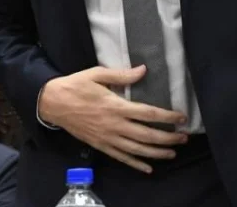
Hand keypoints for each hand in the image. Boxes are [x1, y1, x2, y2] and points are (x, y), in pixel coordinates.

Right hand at [38, 65, 188, 173]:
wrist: (52, 103)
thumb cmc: (76, 86)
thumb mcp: (97, 74)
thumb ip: (122, 75)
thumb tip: (143, 70)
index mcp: (116, 106)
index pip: (148, 114)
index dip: (167, 117)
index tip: (181, 118)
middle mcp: (114, 125)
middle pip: (147, 135)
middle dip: (168, 138)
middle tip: (184, 138)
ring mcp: (107, 138)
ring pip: (137, 150)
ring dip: (157, 153)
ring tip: (172, 153)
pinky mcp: (100, 145)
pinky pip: (121, 157)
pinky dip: (136, 164)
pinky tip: (148, 167)